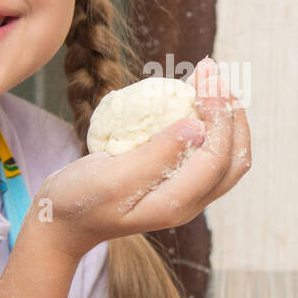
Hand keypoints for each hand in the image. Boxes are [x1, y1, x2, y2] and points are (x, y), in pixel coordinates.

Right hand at [34, 57, 250, 259]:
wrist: (63, 223)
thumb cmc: (79, 200)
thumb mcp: (111, 178)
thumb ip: (155, 156)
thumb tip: (197, 127)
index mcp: (175, 204)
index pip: (217, 158)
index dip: (220, 115)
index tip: (206, 78)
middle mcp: (189, 202)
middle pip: (234, 160)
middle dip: (231, 113)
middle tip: (213, 74)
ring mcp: (185, 194)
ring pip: (225, 156)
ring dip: (224, 117)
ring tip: (209, 80)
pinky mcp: (174, 182)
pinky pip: (205, 152)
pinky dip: (209, 123)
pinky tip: (193, 98)